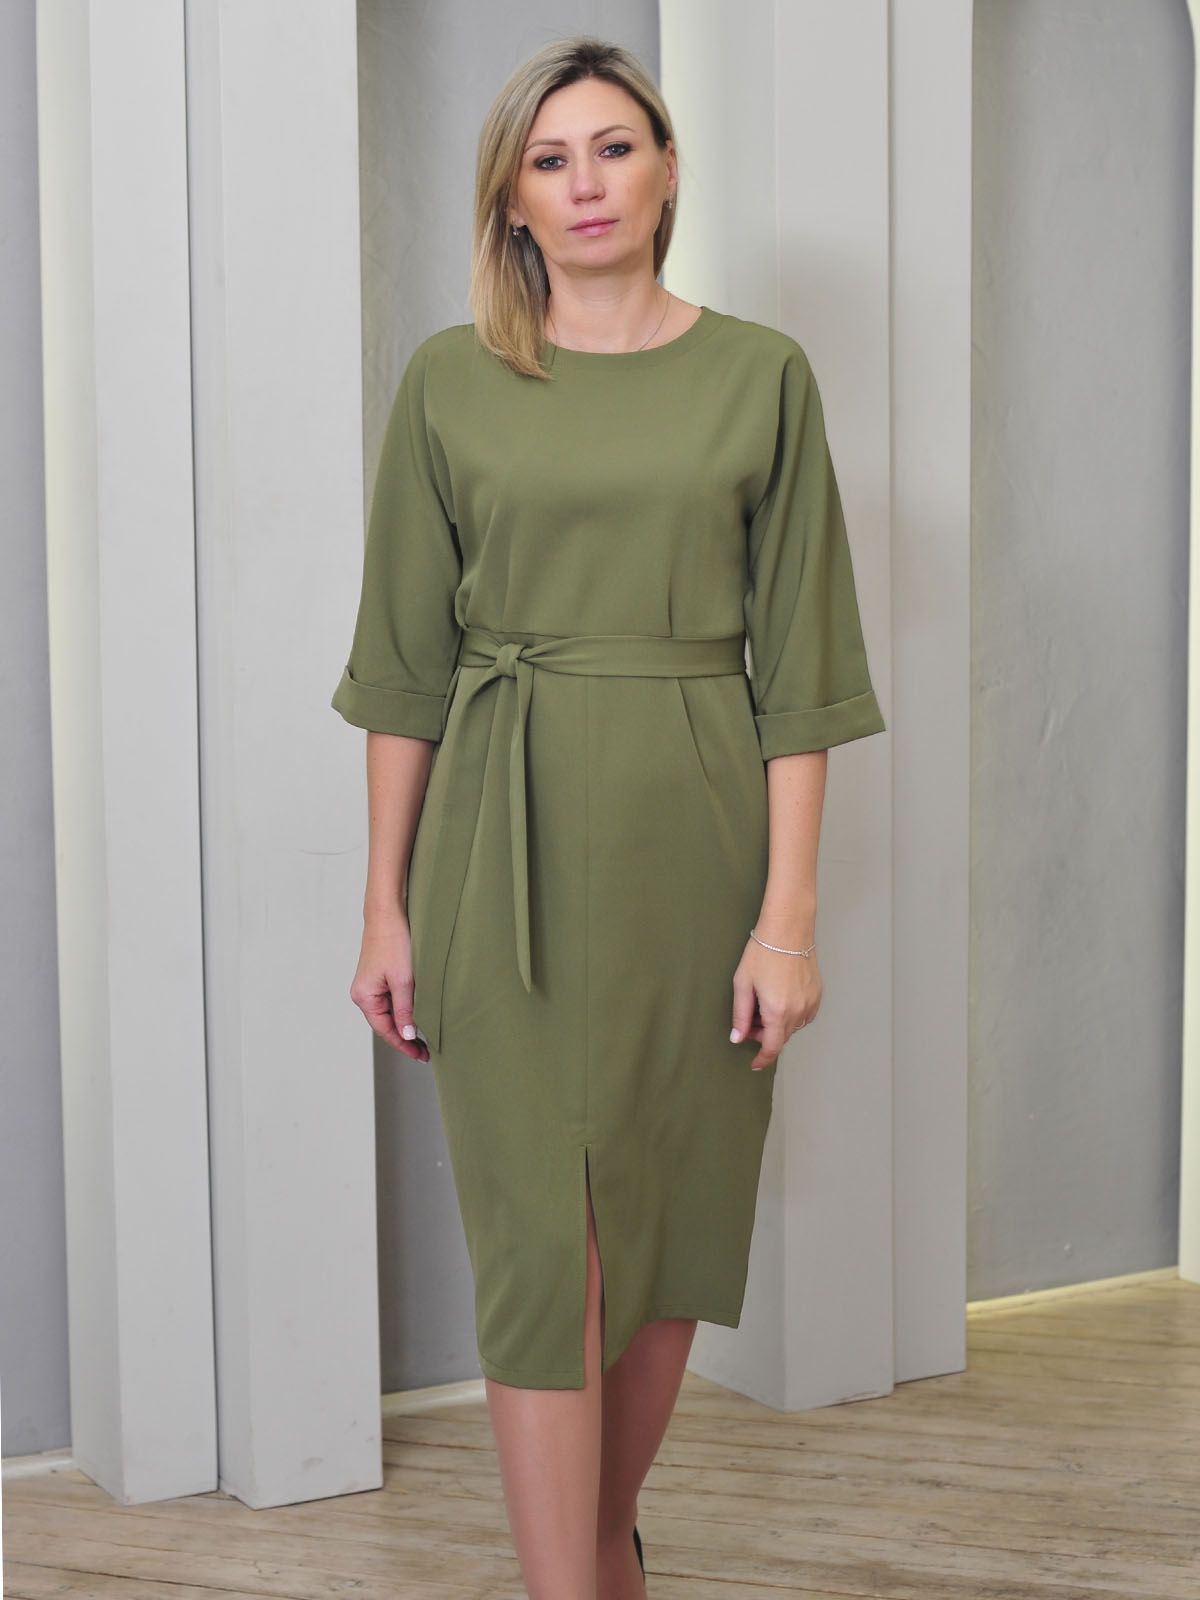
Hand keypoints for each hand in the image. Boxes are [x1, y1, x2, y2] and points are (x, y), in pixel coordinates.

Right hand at [349, 909, 429, 1061]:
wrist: (389, 913)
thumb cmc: (394, 942)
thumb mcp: (403, 981)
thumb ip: (405, 1011)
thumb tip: (406, 1035)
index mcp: (364, 997)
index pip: (385, 1030)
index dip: (404, 1045)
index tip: (421, 1055)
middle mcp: (364, 993)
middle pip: (387, 1023)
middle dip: (406, 1036)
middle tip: (427, 1049)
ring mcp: (371, 985)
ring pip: (391, 1012)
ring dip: (407, 1022)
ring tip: (426, 1034)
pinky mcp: (380, 976)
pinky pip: (392, 999)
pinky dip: (406, 1008)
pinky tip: (419, 1012)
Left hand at [730, 936, 821, 1071]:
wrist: (788, 929)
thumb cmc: (763, 952)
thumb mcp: (743, 984)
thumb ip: (740, 1015)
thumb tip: (737, 1037)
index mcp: (778, 1011)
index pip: (771, 1047)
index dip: (762, 1059)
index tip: (755, 1064)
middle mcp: (798, 1011)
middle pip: (781, 1038)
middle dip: (764, 1035)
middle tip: (750, 1019)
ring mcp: (811, 1003)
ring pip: (793, 1027)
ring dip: (777, 1024)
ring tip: (763, 1004)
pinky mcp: (817, 994)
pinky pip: (804, 1015)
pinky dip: (790, 1014)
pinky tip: (779, 998)